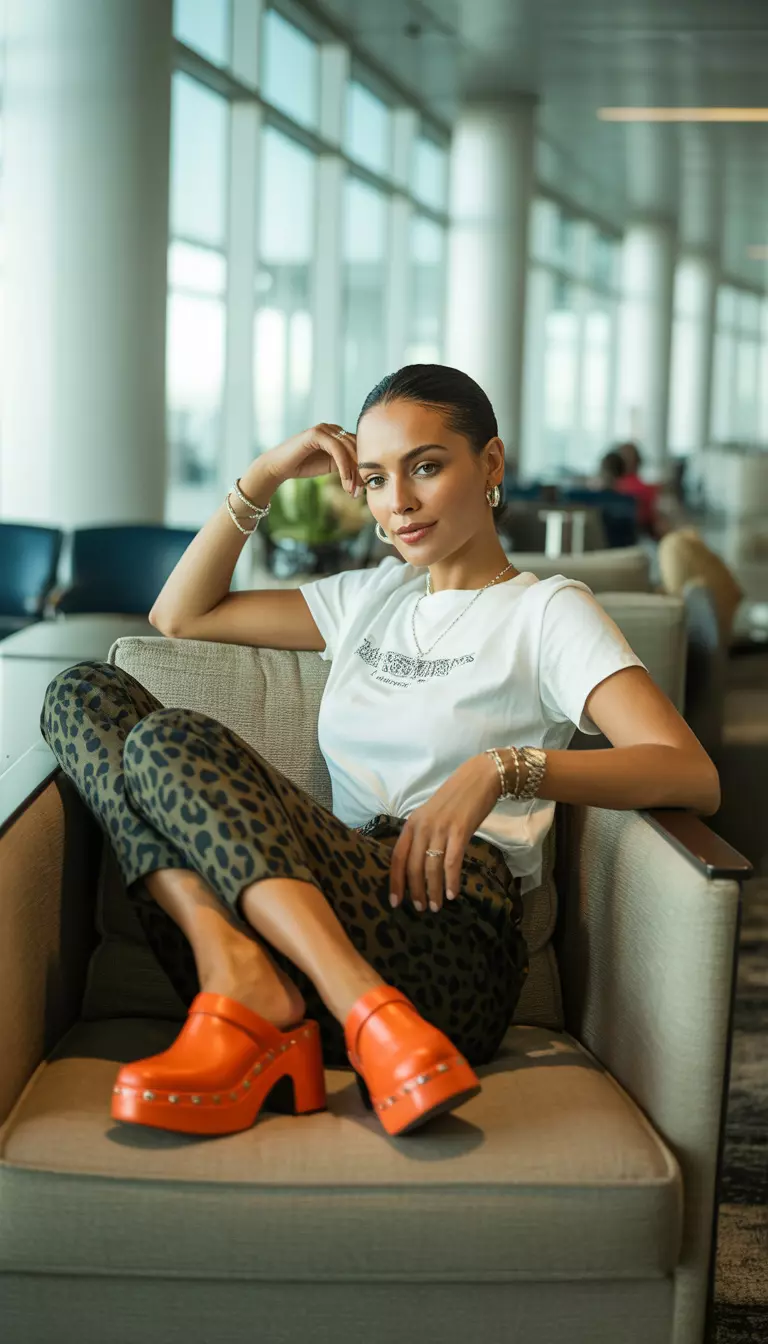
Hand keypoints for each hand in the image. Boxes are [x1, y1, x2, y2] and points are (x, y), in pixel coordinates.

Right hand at [258, 424, 360, 496]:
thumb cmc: (303, 466)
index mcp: (338, 434)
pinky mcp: (316, 433)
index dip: (364, 468)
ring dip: (353, 472)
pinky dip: (344, 466)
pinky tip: (345, 481)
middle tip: (360, 492)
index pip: (359, 448)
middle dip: (360, 471)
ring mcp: (324, 428)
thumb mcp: (331, 465)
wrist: (279, 467)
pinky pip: (337, 449)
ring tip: (352, 490)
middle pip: (356, 448)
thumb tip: (367, 475)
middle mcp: (333, 428)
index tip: (364, 489)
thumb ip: (347, 464)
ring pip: (349, 449)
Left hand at [388, 755, 500, 913]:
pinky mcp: (459, 831)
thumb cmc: (457, 799)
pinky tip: (452, 893)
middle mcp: (422, 826)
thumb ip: (423, 835)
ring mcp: (440, 829)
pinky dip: (451, 881)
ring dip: (433, 891)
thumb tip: (419, 864)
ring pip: (431, 867)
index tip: (396, 902)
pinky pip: (452, 862)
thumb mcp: (432, 815)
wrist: (480, 778)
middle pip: (413, 866)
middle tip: (420, 908)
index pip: (397, 857)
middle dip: (415, 891)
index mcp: (412, 823)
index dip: (395, 882)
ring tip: (437, 906)